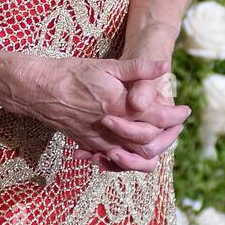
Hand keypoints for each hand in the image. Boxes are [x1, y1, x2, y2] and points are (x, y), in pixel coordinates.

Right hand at [9, 53, 190, 172]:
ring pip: (133, 157)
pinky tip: (134, 145)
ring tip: (159, 136)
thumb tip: (164, 66)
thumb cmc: (72, 73)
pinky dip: (129, 156)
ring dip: (150, 149)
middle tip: (176, 125)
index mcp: (119, 106)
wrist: (38, 89)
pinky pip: (113, 159)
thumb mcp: (107, 66)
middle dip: (168, 137)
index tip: (185, 110)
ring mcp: (99, 140)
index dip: (175, 116)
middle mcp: (111, 128)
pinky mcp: (89, 144)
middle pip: (150, 144)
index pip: (158, 119)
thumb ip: (138, 68)